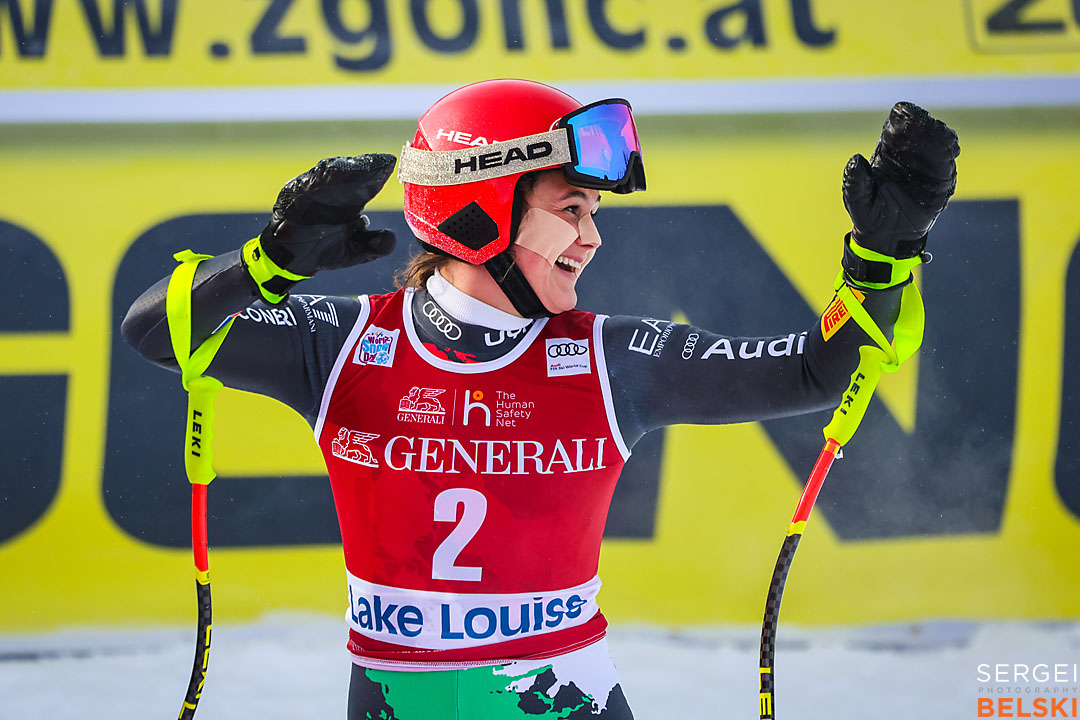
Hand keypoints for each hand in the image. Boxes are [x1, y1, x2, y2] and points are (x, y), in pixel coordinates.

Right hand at [260, 154, 397, 275]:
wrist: (293, 257)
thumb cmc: (325, 250)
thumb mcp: (354, 252)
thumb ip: (374, 246)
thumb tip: (391, 237)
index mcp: (352, 202)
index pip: (369, 185)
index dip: (380, 176)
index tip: (394, 166)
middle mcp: (336, 192)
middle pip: (354, 176)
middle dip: (369, 167)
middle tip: (384, 160)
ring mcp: (316, 189)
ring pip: (332, 174)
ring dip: (347, 168)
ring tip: (364, 163)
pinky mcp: (297, 192)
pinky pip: (309, 182)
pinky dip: (320, 177)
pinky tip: (334, 169)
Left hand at [842, 102, 959, 259]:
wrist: (886, 239)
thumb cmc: (868, 216)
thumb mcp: (856, 200)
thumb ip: (855, 181)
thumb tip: (856, 159)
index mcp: (887, 151)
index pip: (897, 124)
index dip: (903, 118)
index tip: (904, 118)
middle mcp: (909, 154)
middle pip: (922, 128)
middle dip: (926, 124)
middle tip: (928, 125)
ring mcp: (926, 166)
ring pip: (939, 142)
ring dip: (942, 137)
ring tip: (943, 140)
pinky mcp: (940, 180)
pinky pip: (948, 163)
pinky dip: (950, 154)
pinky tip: (950, 152)